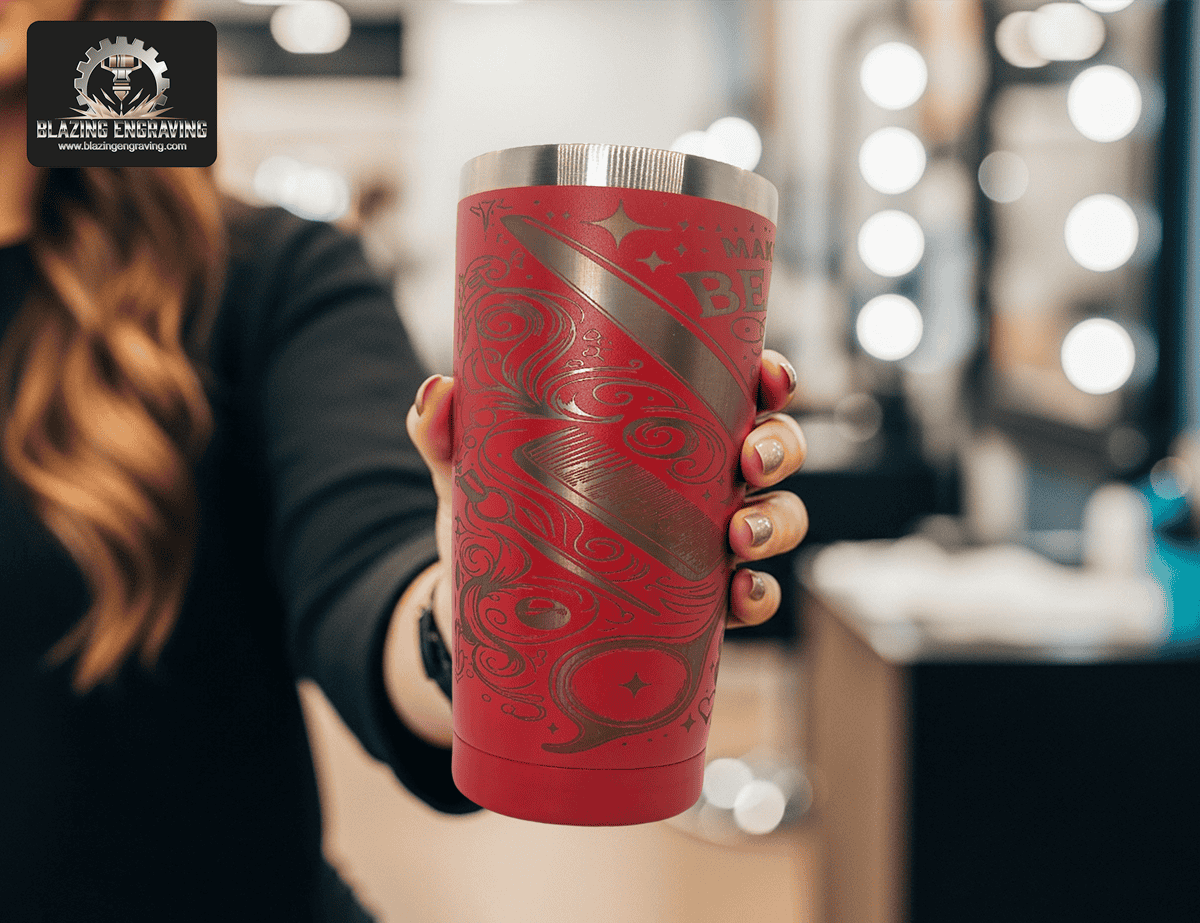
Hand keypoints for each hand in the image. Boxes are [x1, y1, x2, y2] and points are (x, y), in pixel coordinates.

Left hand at [406, 350, 808, 635]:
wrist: (481, 616)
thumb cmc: (497, 521)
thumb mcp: (472, 472)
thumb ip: (448, 432)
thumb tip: (439, 389)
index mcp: (662, 428)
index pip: (734, 388)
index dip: (770, 376)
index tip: (767, 374)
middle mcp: (697, 480)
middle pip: (771, 449)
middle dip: (780, 447)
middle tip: (749, 459)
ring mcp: (703, 544)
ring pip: (776, 519)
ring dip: (776, 523)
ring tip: (739, 536)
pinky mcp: (694, 607)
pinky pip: (750, 599)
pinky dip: (759, 597)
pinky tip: (741, 596)